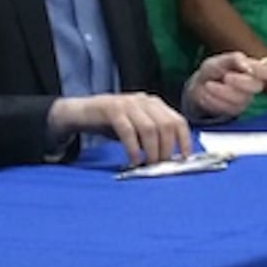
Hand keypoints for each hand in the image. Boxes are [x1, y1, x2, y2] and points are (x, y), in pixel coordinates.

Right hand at [48, 92, 193, 166]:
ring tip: (147, 164)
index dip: (184, 140)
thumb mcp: (137, 127)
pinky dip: (133, 148)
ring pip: (149, 128)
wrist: (82, 112)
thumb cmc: (112, 123)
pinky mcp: (111, 110)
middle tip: (160, 165)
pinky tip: (133, 160)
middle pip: (166, 125)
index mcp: (154, 104)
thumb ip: (152, 137)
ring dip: (152, 150)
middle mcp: (144, 101)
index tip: (184, 158)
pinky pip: (128, 131)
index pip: (178, 120)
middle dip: (166, 149)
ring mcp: (128, 103)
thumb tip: (168, 158)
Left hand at [185, 51, 266, 119]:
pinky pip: (227, 108)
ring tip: (209, 84)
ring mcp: (245, 100)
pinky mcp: (234, 111)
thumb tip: (248, 65)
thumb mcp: (220, 60)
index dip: (264, 71)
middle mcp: (252, 86)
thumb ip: (235, 59)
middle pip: (257, 86)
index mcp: (253, 70)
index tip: (249, 69)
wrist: (199, 87)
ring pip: (240, 99)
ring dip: (221, 91)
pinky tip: (208, 94)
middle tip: (226, 77)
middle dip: (240, 82)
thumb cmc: (214, 70)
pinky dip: (214, 99)